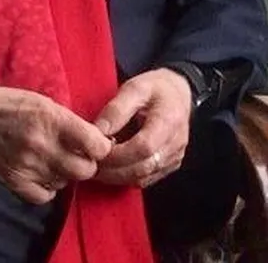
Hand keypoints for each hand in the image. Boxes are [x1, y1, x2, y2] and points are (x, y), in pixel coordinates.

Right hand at [0, 78, 112, 203]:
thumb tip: (97, 140)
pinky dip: (48, 188)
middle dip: (87, 163)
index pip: (96, 145)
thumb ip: (70, 122)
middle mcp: (42, 145)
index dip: (102, 146)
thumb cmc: (10, 104)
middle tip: (79, 155)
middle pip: (85, 170)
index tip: (97, 144)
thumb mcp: (44, 102)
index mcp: (52, 119)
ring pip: (66, 182)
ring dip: (66, 174)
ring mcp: (27, 166)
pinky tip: (42, 174)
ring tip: (56, 160)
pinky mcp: (14, 182)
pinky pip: (45, 196)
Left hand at [91, 68, 192, 187]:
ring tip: (96, 167)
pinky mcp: (170, 166)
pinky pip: (146, 179)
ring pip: (143, 177)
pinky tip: (111, 169)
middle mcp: (175, 143)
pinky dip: (126, 177)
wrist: (178, 95)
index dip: (117, 154)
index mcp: (169, 120)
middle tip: (89, 164)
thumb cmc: (156, 89)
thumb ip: (116, 109)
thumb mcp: (135, 87)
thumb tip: (97, 132)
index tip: (96, 151)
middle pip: (142, 167)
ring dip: (116, 176)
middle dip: (112, 169)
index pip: (143, 147)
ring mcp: (174, 157)